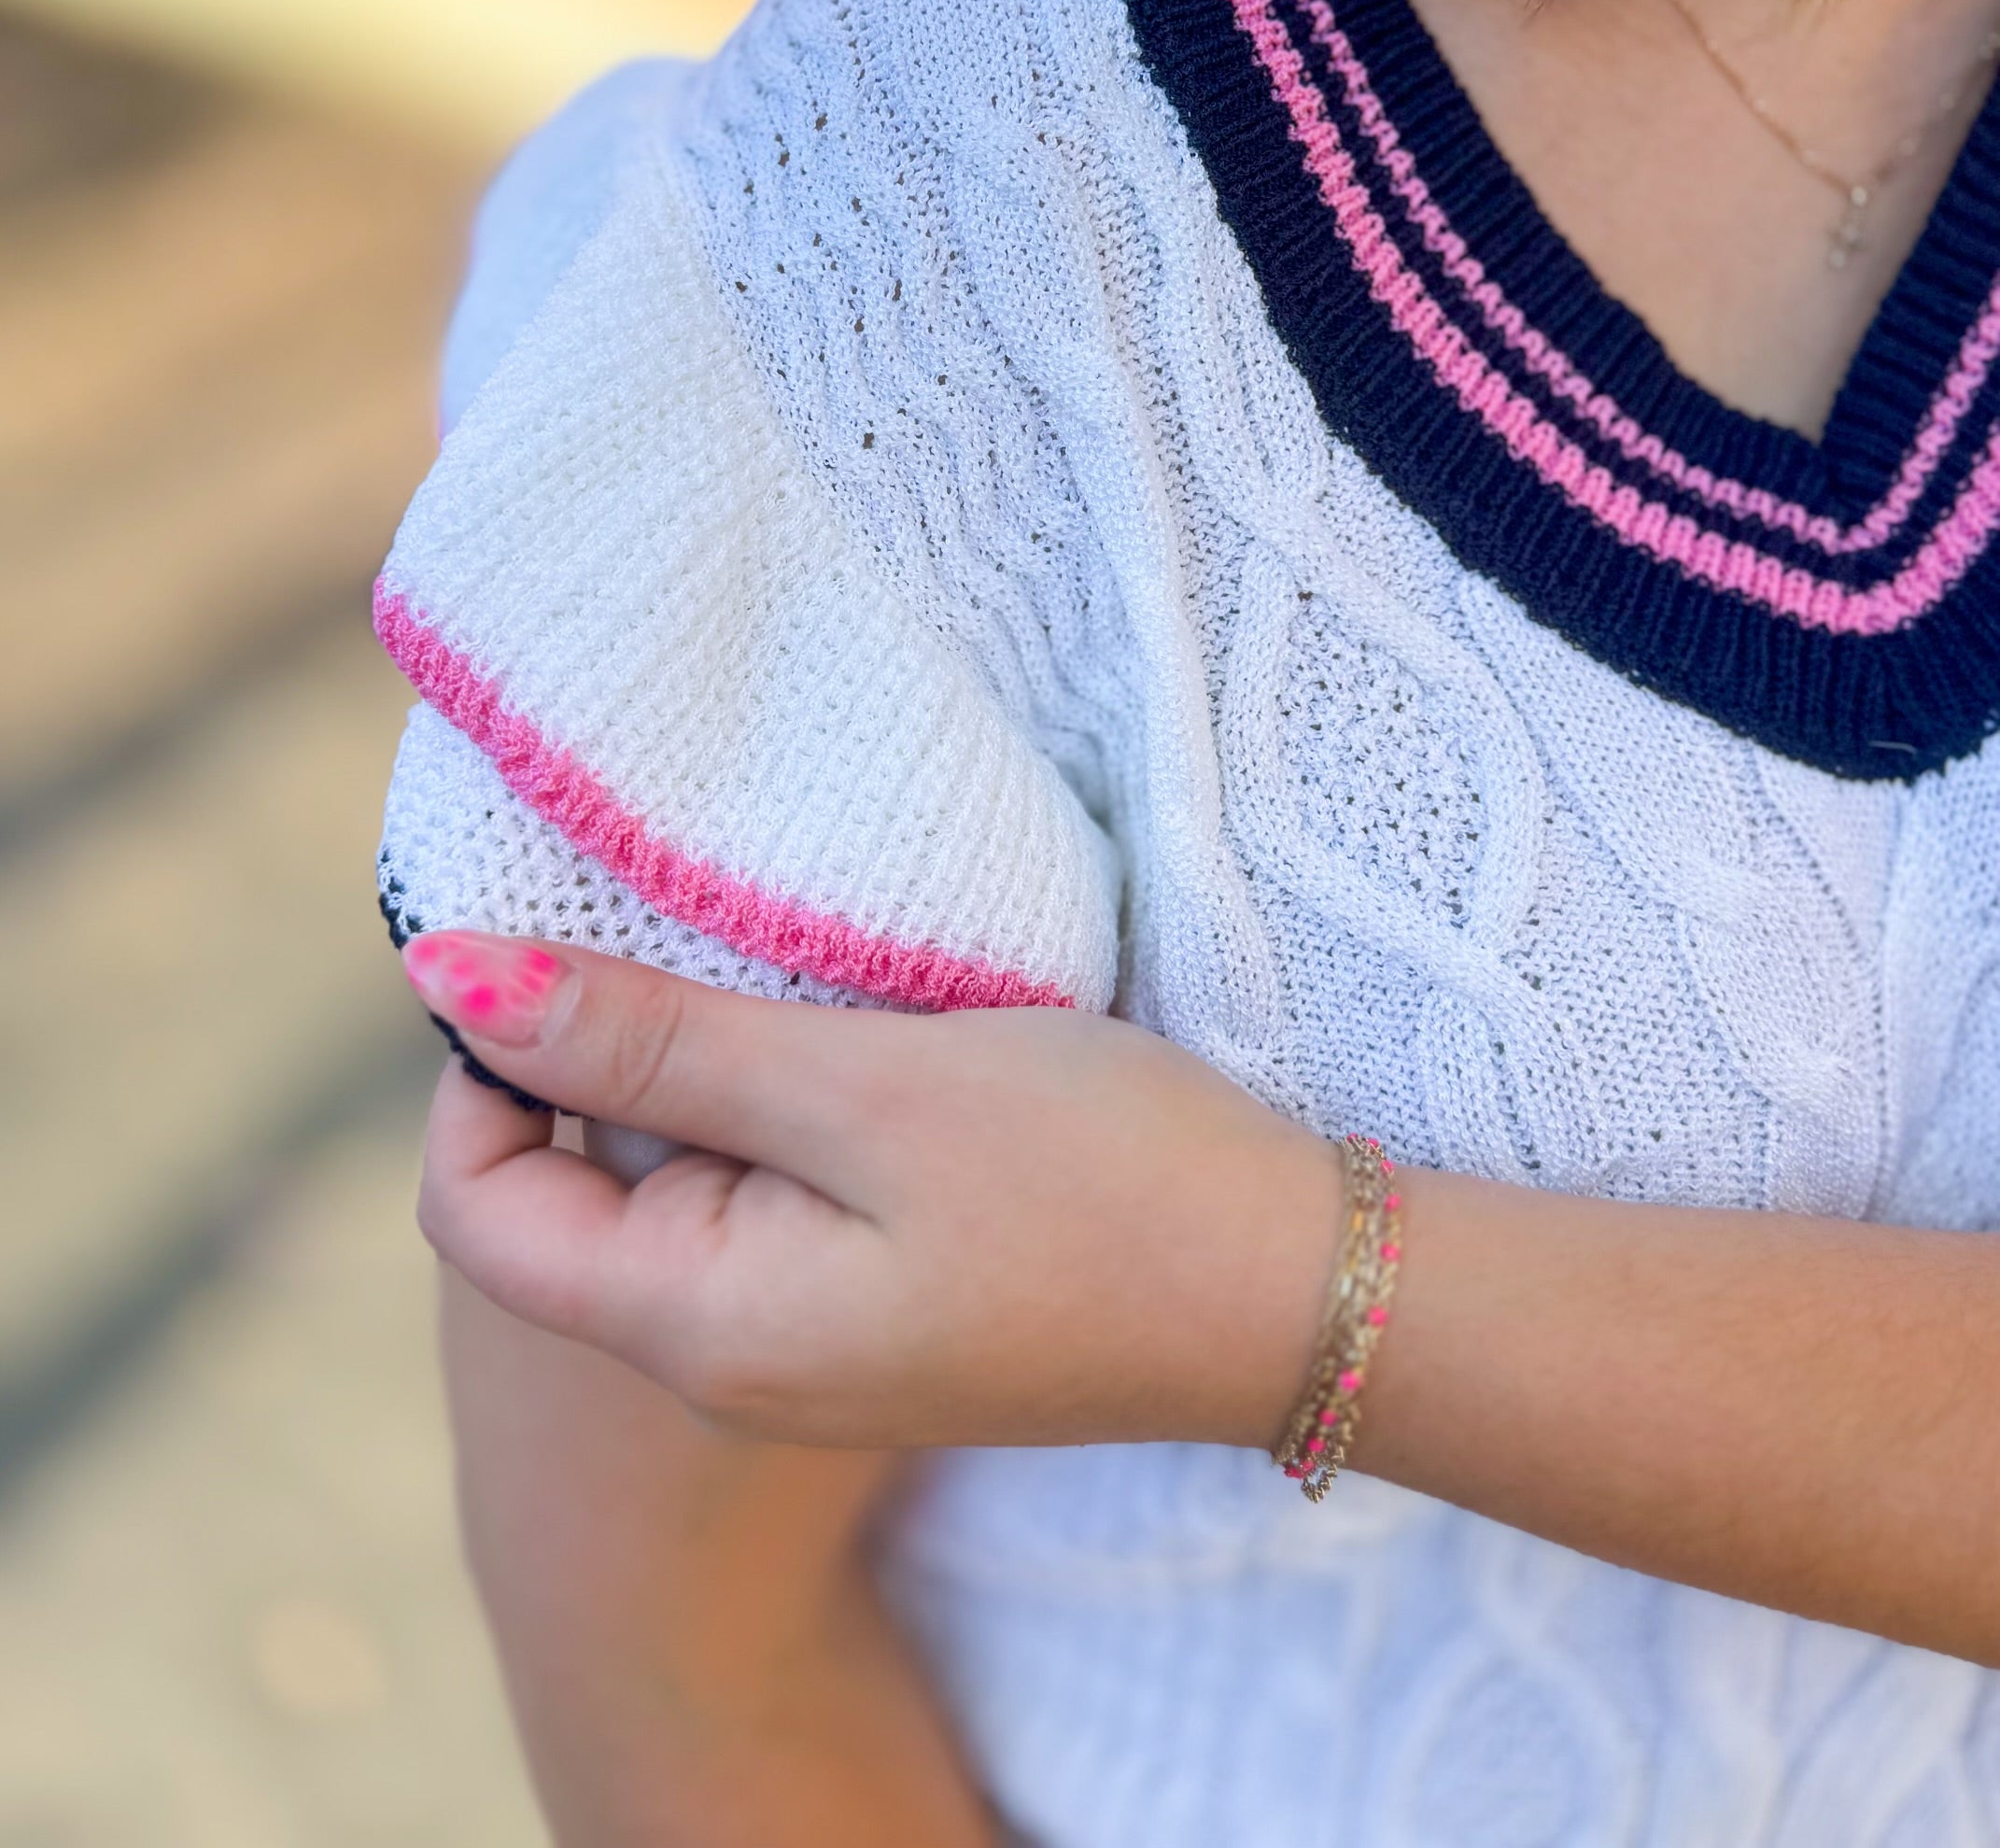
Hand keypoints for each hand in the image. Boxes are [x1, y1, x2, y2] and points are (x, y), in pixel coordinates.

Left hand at [405, 931, 1338, 1454]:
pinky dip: (770, 1111)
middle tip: (709, 935)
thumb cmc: (1094, 1181)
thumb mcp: (862, 1085)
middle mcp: (727, 1363)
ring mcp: (807, 1348)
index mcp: (697, 1327)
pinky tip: (856, 1048)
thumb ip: (650, 1039)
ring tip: (799, 984)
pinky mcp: (878, 1314)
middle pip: (564, 1200)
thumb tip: (443, 975)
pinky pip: (757, 1206)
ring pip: (666, 1190)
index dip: (487, 1064)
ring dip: (696, 1074)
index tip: (583, 943)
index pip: (477, 1207)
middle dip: (601, 1055)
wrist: (1300, 1295)